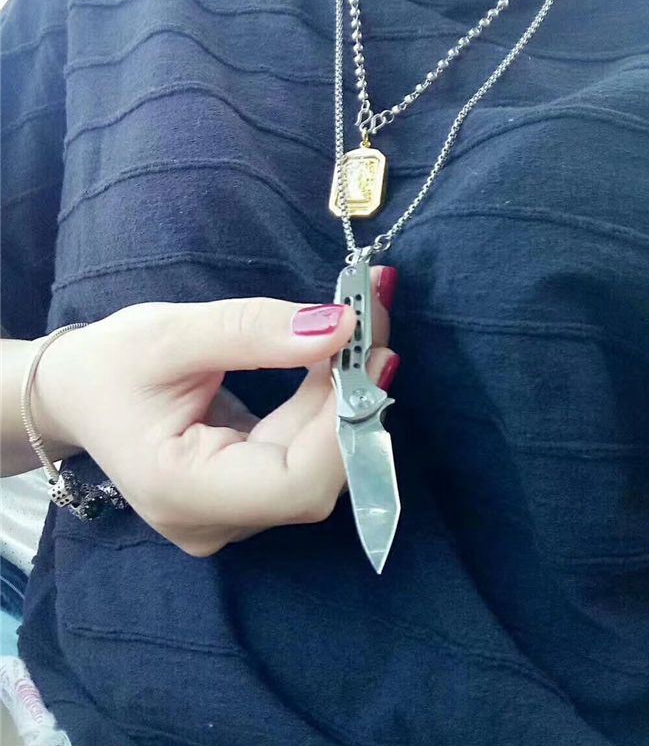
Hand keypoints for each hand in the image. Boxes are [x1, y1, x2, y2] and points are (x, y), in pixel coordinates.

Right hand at [31, 268, 397, 555]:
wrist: (78, 393)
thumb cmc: (109, 365)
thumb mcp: (171, 335)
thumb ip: (254, 332)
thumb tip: (341, 328)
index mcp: (182, 492)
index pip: (293, 484)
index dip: (343, 424)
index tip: (369, 351)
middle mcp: (214, 520)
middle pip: (313, 476)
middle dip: (353, 400)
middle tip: (375, 323)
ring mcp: (232, 513)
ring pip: (316, 465)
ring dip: (346, 397)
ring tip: (364, 329)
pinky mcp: (246, 492)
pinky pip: (302, 455)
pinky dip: (325, 405)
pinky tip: (337, 358)